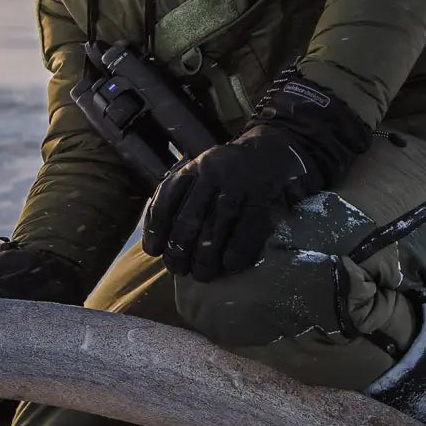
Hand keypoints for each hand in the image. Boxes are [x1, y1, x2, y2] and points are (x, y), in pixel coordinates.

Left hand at [142, 125, 319, 279]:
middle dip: (179, 251)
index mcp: (194, 168)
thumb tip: (158, 237)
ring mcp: (238, 186)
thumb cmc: (228, 171)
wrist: (270, 151)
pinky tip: (228, 266)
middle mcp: (213, 175)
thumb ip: (180, 195)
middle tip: (177, 269)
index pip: (166, 201)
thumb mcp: (200, 171)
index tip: (154, 251)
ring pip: (214, 229)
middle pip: (188, 220)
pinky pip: (246, 231)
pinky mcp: (262, 200)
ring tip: (201, 275)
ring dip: (204, 258)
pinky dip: (235, 252)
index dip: (155, 230)